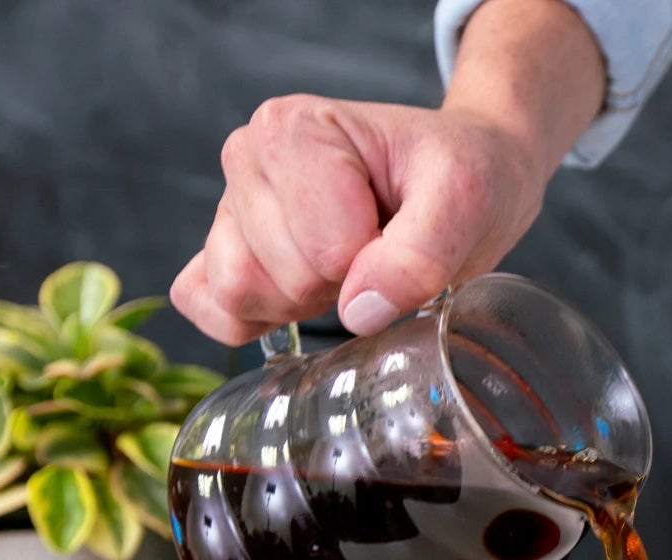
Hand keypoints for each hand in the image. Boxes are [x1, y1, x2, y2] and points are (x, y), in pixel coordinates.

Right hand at [171, 99, 548, 344]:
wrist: (459, 174)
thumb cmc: (458, 176)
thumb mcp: (464, 202)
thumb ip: (420, 254)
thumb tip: (360, 311)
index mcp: (293, 128)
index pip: (321, 249)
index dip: (372, 263)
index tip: (397, 232)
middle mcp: (247, 155)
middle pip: (278, 275)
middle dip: (339, 285)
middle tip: (376, 250)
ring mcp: (229, 203)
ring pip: (238, 294)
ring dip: (302, 302)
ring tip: (346, 265)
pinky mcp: (223, 246)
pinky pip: (206, 304)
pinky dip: (255, 320)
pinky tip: (303, 297)